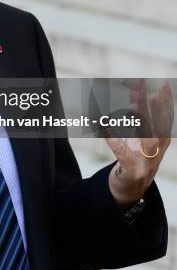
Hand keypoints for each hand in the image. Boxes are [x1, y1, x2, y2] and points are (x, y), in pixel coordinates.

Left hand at [105, 80, 173, 208]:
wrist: (134, 185)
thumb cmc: (141, 154)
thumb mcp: (148, 134)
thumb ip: (144, 112)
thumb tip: (141, 87)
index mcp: (163, 138)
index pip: (167, 117)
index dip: (166, 101)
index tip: (164, 84)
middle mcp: (157, 148)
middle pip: (157, 125)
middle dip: (155, 109)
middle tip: (151, 92)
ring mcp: (145, 159)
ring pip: (144, 138)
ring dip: (139, 121)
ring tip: (132, 106)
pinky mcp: (130, 166)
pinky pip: (119, 149)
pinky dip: (110, 136)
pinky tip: (102, 123)